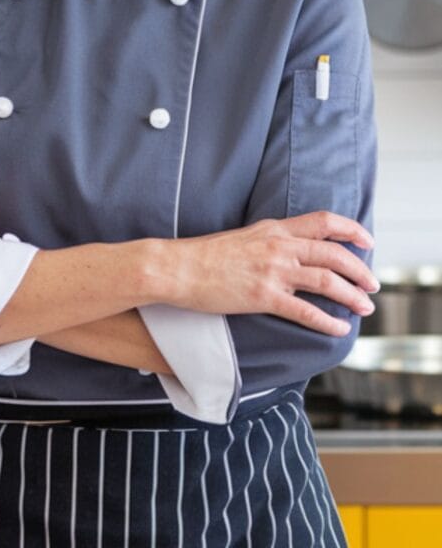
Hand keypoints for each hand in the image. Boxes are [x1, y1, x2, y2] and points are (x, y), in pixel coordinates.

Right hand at [171, 211, 377, 336]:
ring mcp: (272, 271)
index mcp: (275, 229)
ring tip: (365, 307)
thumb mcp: (245, 236)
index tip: (367, 241)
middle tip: (373, 284)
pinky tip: (339, 329)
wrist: (178, 267)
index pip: (324, 222)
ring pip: (327, 281)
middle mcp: (279, 246)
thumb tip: (292, 249)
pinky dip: (327, 321)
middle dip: (360, 269)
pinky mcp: (263, 297)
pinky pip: (304, 311)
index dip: (352, 230)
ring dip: (352, 295)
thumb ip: (271, 240)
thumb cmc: (205, 255)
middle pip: (334, 253)